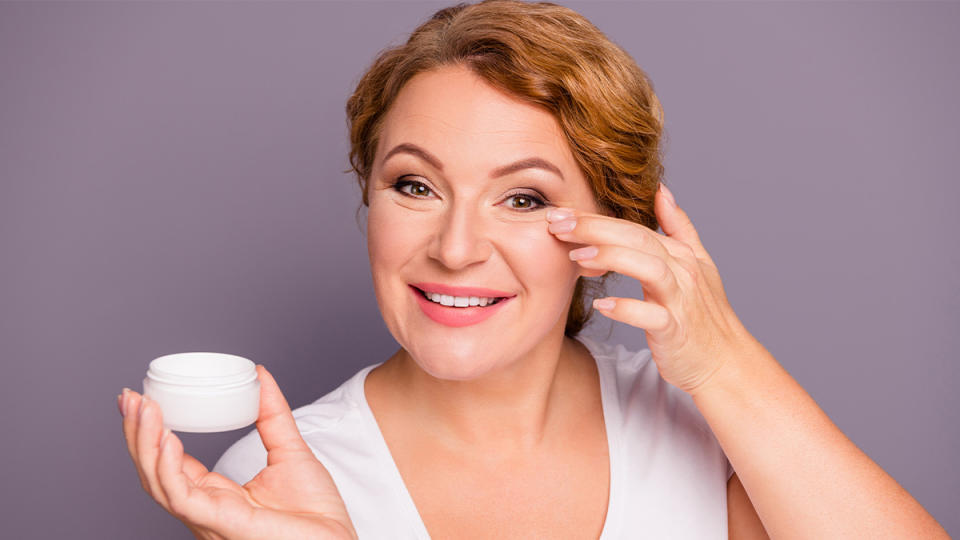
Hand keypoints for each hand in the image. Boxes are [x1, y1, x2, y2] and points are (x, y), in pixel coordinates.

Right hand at [118, 365, 356, 539]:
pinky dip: (169, 467)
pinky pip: (184, 498)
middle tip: (128, 396)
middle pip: (154, 471)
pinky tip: (167, 439)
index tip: (142, 399)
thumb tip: (258, 374)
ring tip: (142, 408)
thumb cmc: (316, 515)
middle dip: (137, 433)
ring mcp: (209, 519)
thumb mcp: (290, 450)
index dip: (151, 432)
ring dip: (145, 443)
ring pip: (159, 483)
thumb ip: (272, 414)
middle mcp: (204, 509)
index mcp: (215, 495)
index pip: (170, 463)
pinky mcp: (221, 524)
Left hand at [547, 183, 760, 395]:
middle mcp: (682, 272)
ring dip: (612, 258)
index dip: (596, 219)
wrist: (726, 363)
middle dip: (595, 228)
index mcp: (680, 255)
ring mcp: (681, 301)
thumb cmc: (705, 316)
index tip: (560, 214)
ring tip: (576, 257)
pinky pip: (653, 316)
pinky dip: (627, 309)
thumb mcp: (698, 265)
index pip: (633, 227)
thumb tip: (662, 191)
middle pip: (638, 239)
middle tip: (556, 225)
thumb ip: (679, 227)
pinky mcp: (677, 331)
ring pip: (649, 269)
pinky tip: (601, 305)